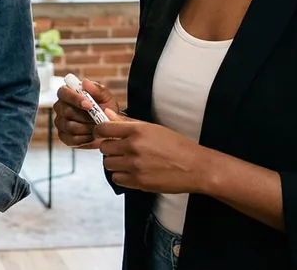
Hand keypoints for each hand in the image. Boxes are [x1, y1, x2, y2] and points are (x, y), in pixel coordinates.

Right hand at [53, 79, 121, 149]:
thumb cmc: (105, 108)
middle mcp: (60, 107)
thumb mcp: (106, 97)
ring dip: (87, 128)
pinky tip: (93, 135)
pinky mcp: (64, 137)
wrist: (109, 127)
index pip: (63, 93)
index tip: (89, 105)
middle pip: (66, 112)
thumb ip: (97, 89)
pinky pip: (72, 139)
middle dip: (85, 117)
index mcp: (67, 93)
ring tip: (97, 127)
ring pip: (70, 127)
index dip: (75, 99)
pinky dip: (85, 138)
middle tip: (98, 118)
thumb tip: (85, 82)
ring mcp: (60, 122)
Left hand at [96, 119, 210, 194]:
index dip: (100, 131)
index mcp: (138, 131)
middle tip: (121, 149)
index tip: (103, 134)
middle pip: (104, 148)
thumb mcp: (153, 128)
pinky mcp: (138, 182)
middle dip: (110, 148)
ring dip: (115, 162)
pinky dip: (121, 176)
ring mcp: (135, 166)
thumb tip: (107, 113)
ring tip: (128, 161)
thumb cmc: (176, 146)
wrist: (195, 167)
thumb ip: (127, 122)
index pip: (104, 128)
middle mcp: (134, 147)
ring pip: (108, 164)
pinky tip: (132, 171)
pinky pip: (117, 179)